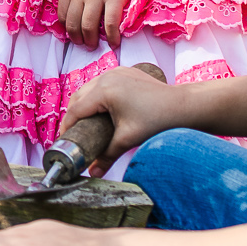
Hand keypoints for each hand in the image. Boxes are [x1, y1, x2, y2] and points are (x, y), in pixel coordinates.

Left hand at [57, 0, 151, 48]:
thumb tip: (78, 5)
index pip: (62, 13)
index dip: (67, 27)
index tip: (74, 33)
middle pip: (73, 23)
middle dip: (77, 38)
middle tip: (84, 44)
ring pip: (88, 27)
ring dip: (90, 40)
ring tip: (95, 45)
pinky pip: (110, 24)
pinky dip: (111, 37)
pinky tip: (114, 42)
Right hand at [62, 63, 179, 162]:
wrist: (182, 106)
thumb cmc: (158, 119)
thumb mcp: (127, 139)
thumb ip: (106, 156)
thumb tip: (93, 173)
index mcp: (104, 90)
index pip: (76, 110)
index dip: (67, 126)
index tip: (64, 141)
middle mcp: (107, 76)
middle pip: (79, 97)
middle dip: (73, 115)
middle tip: (73, 134)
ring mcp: (116, 72)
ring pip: (89, 88)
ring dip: (83, 104)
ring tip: (84, 123)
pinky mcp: (124, 72)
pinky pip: (102, 82)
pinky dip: (96, 95)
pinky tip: (99, 108)